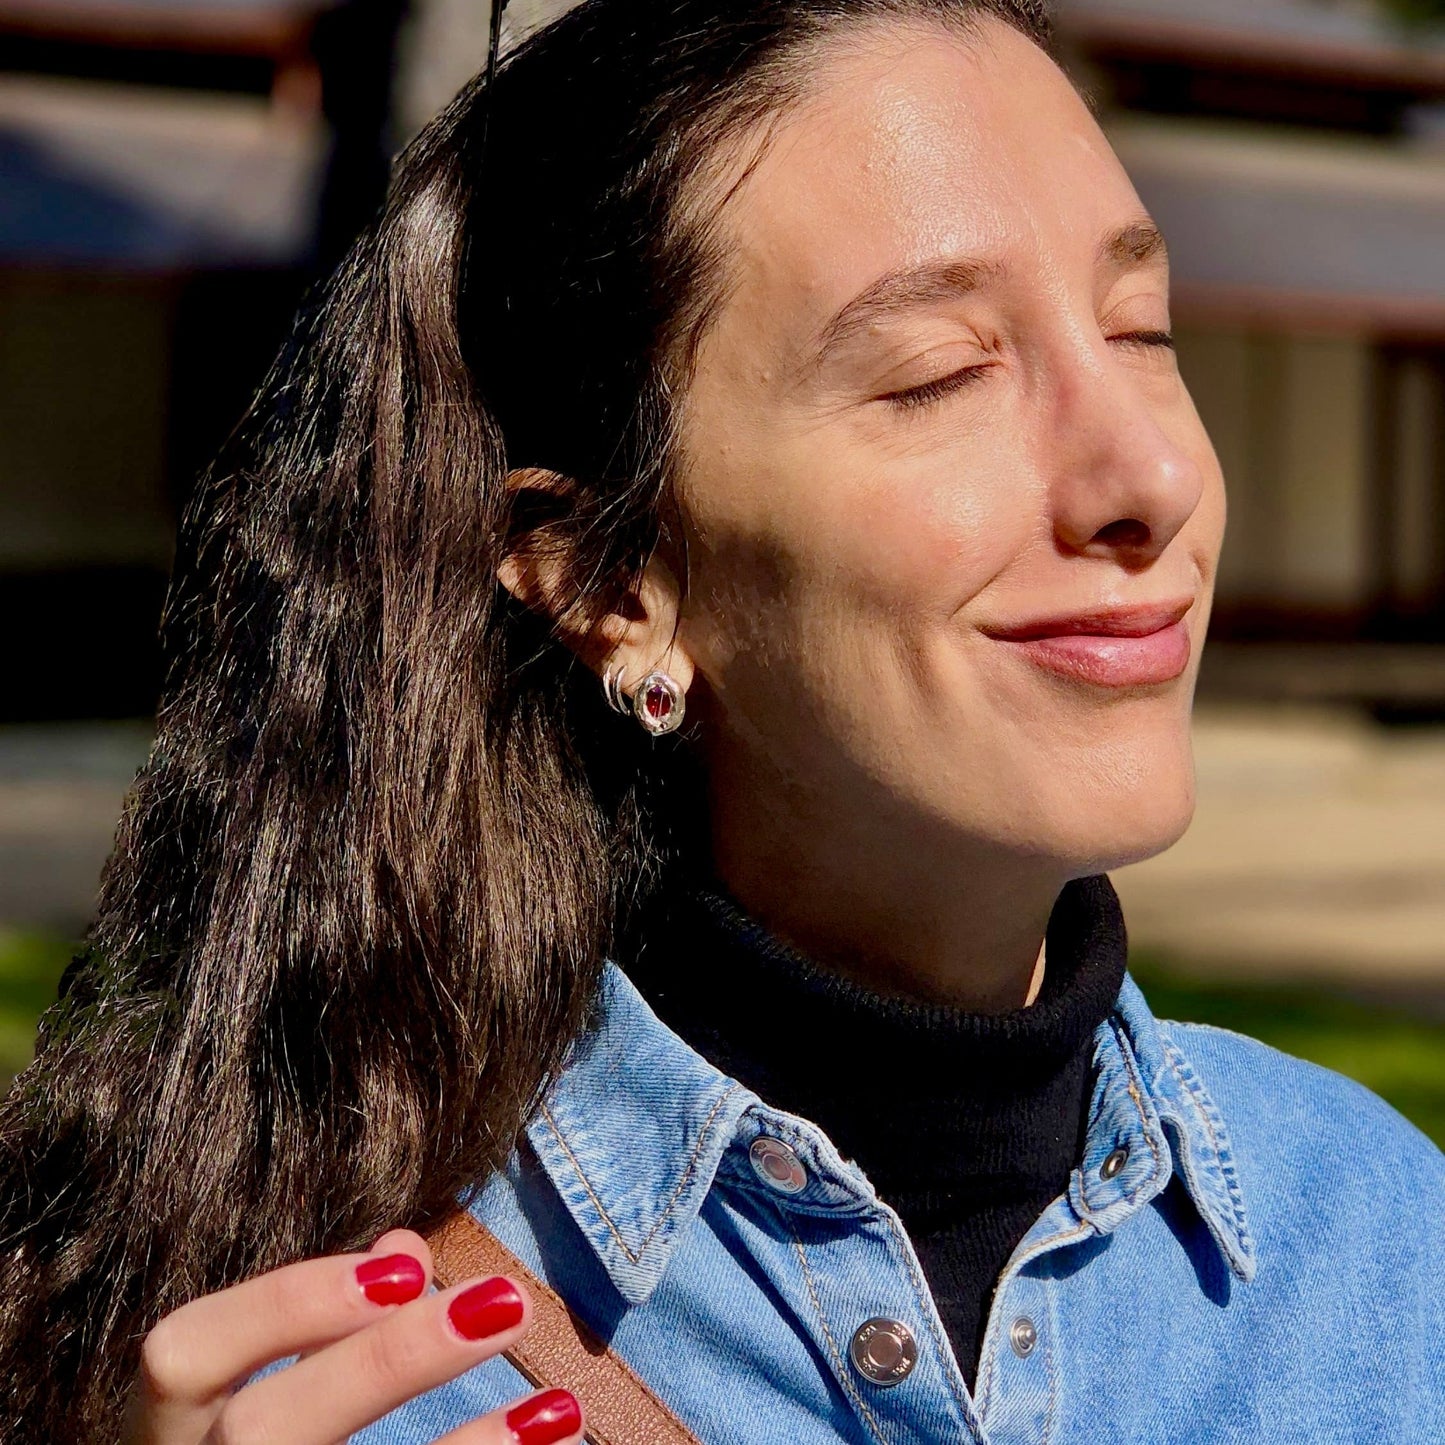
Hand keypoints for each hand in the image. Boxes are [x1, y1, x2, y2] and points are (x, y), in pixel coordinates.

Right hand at [123, 1228, 583, 1444]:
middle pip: (261, 1431)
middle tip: (506, 1303)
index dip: (287, 1306)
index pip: (182, 1354)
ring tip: (557, 1408)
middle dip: (386, 1363)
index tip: (404, 1268)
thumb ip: (324, 1321)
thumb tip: (403, 1245)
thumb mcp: (253, 1392)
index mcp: (165, 1429)